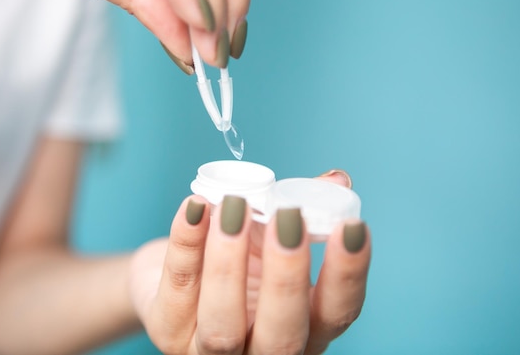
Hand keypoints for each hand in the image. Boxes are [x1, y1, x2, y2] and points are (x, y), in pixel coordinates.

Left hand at [130, 171, 370, 354]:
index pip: (336, 314)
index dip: (347, 275)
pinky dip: (186, 245)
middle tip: (287, 219)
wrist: (172, 276)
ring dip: (229, 263)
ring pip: (223, 325)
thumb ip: (302, 213)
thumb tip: (336, 180)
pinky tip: (196, 207)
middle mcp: (262, 350)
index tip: (351, 227)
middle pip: (282, 335)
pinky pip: (178, 291)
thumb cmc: (236, 260)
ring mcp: (210, 351)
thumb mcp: (270, 240)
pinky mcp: (168, 332)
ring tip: (233, 208)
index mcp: (302, 328)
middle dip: (287, 276)